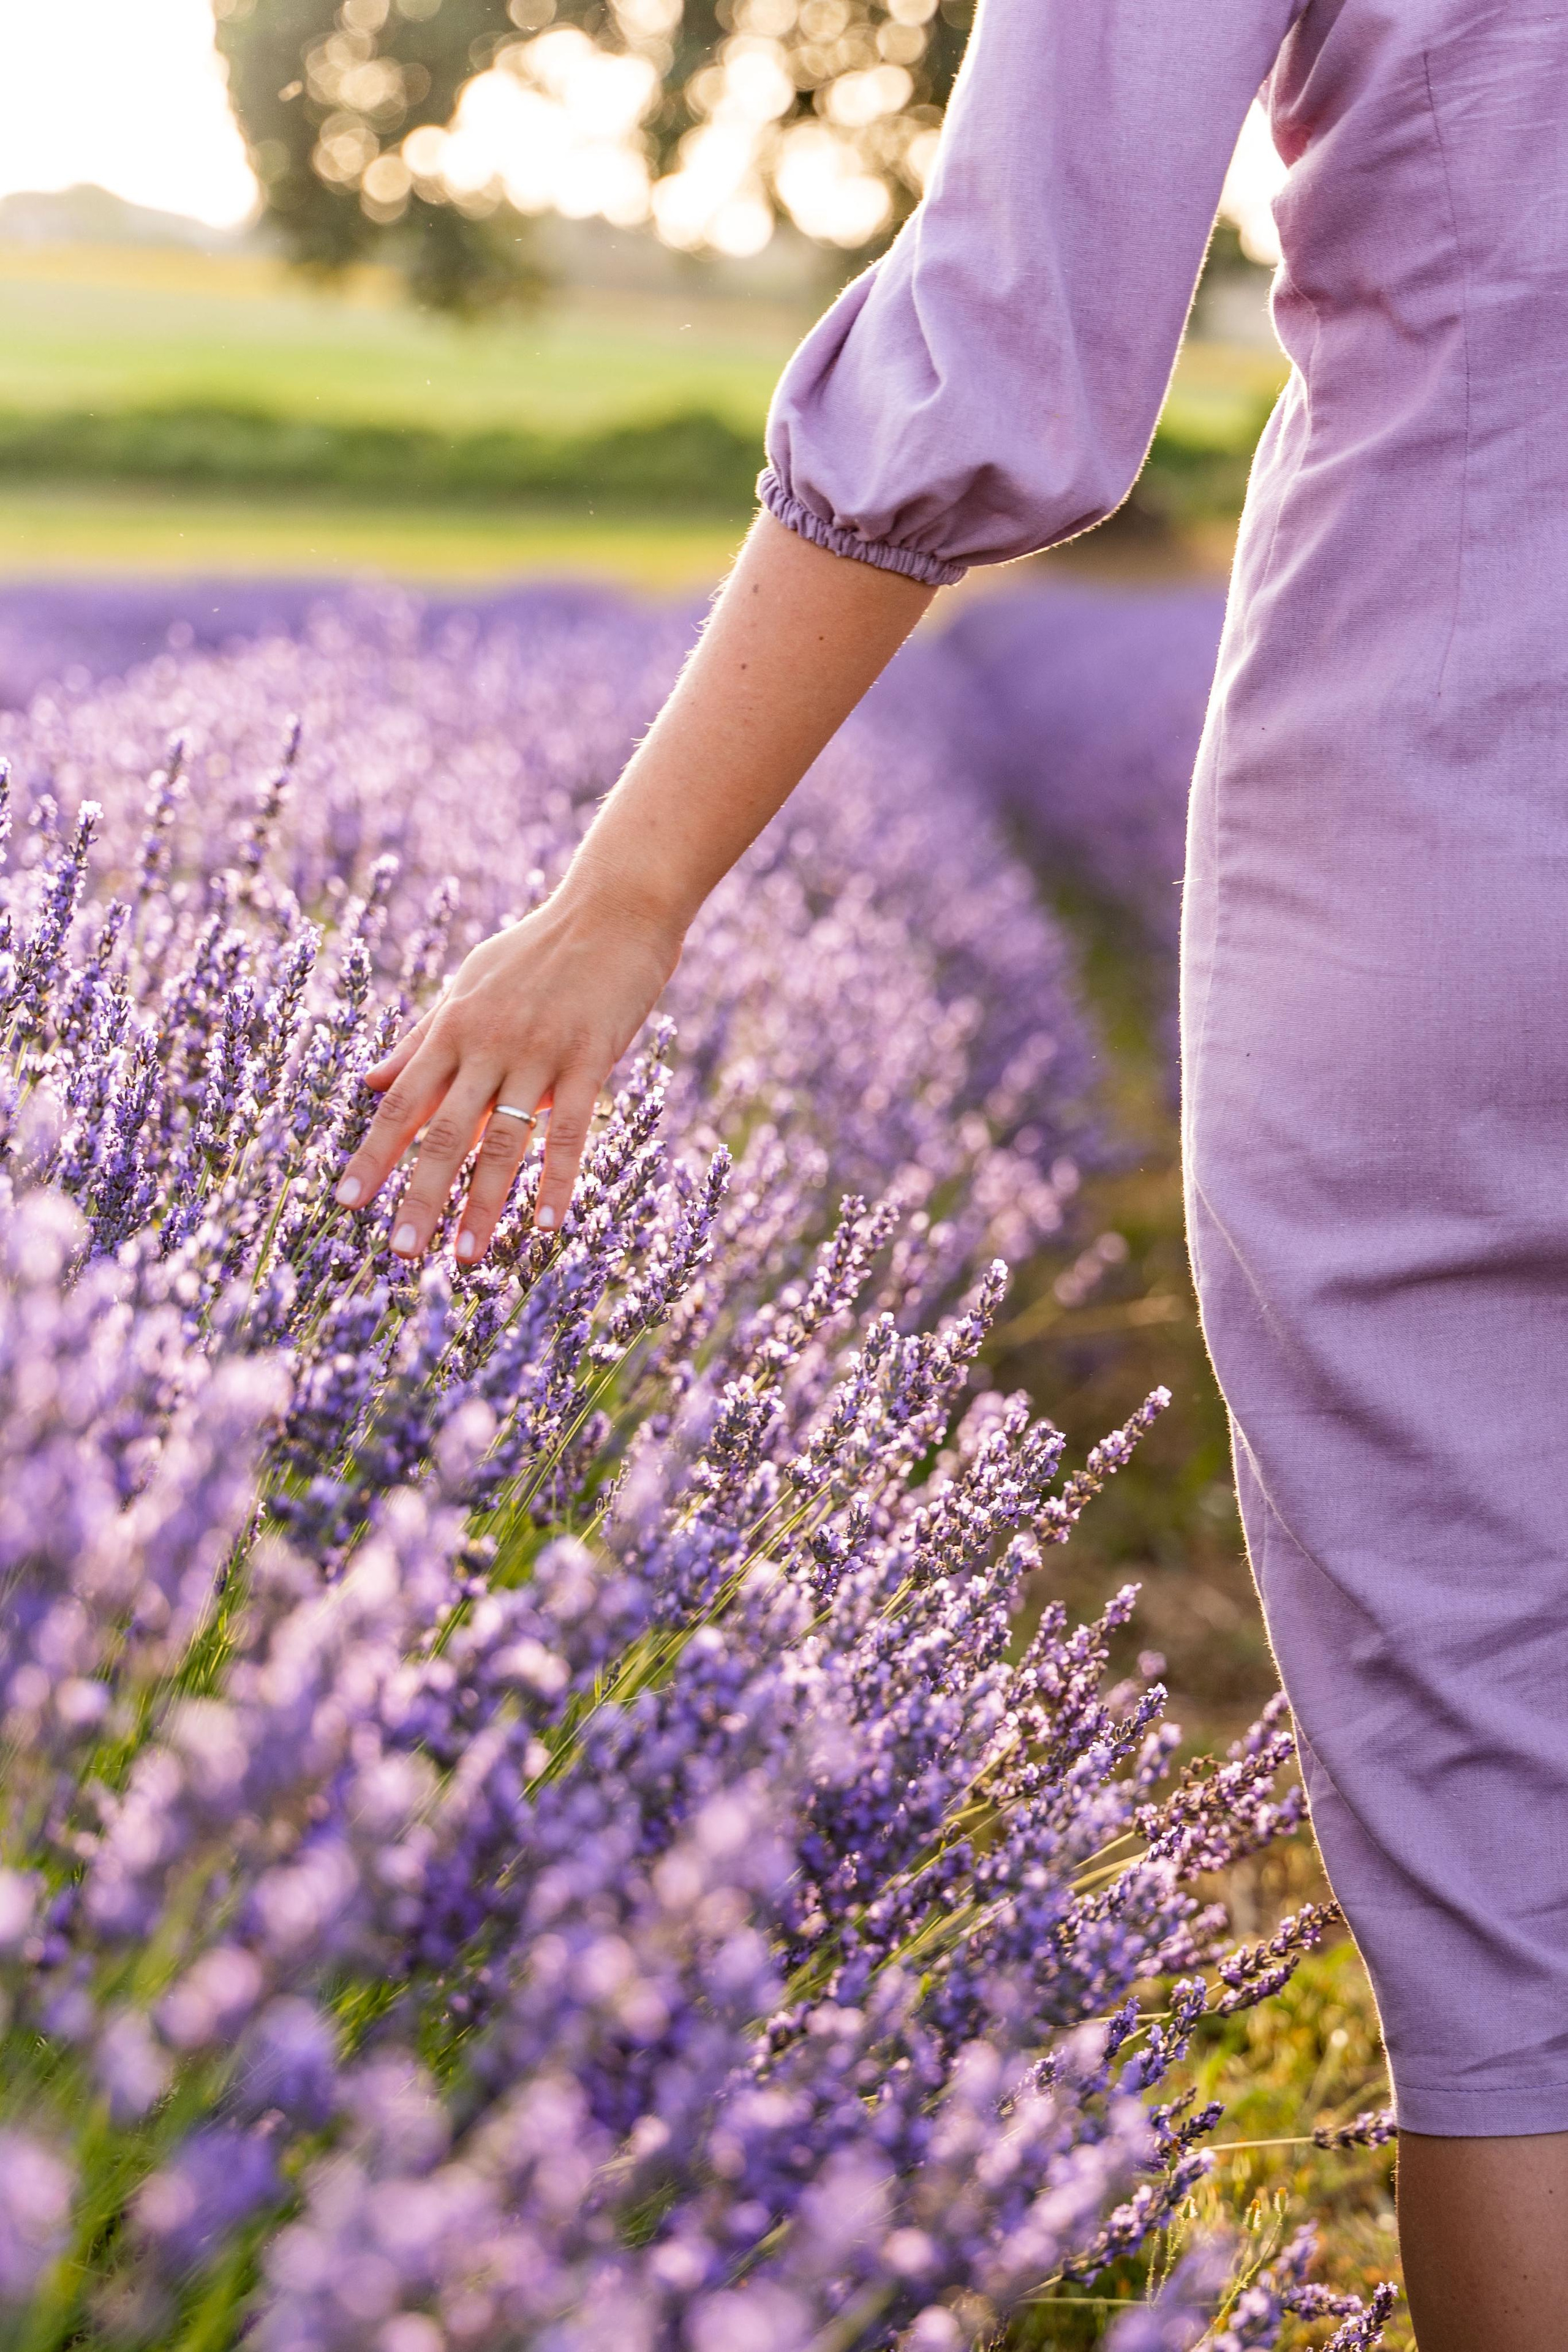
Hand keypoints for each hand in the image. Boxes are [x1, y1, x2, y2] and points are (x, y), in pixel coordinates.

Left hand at [334, 878, 681, 1263]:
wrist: (613, 908)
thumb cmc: (538, 949)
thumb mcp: (467, 985)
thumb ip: (420, 1039)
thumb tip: (367, 1082)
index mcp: (453, 1026)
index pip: (401, 1101)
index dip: (373, 1154)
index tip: (345, 1203)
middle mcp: (487, 1043)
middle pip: (442, 1130)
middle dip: (418, 1194)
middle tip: (400, 1252)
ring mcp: (538, 1052)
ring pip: (502, 1139)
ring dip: (482, 1203)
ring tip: (465, 1256)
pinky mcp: (590, 1057)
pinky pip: (569, 1129)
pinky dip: (556, 1180)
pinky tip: (546, 1225)